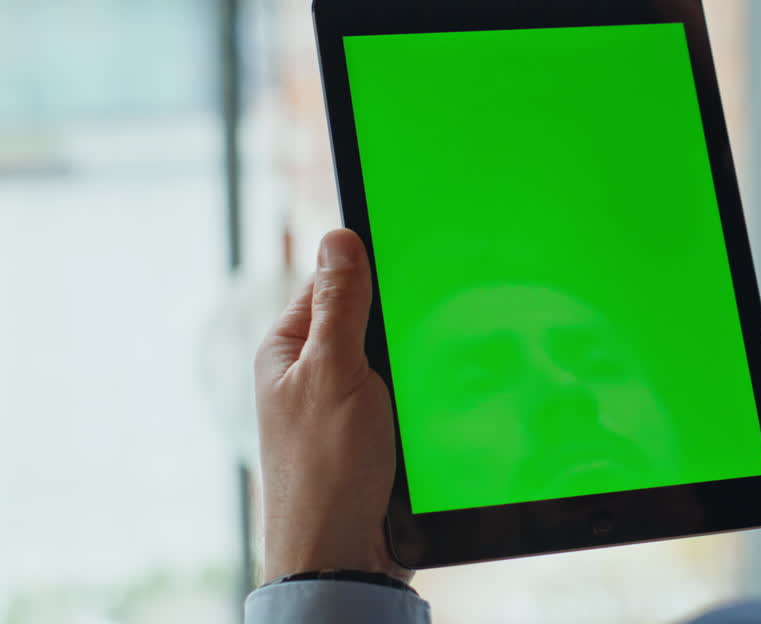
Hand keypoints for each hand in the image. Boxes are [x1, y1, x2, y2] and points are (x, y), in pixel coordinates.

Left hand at [254, 228, 410, 583]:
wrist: (343, 554)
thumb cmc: (326, 468)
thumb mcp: (334, 371)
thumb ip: (339, 305)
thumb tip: (337, 237)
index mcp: (286, 348)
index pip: (331, 282)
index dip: (371, 270)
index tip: (415, 256)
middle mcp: (310, 372)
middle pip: (366, 319)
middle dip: (401, 322)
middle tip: (437, 319)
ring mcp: (340, 404)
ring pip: (391, 359)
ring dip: (416, 363)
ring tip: (437, 370)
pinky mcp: (370, 432)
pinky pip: (403, 394)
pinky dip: (422, 394)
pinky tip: (443, 398)